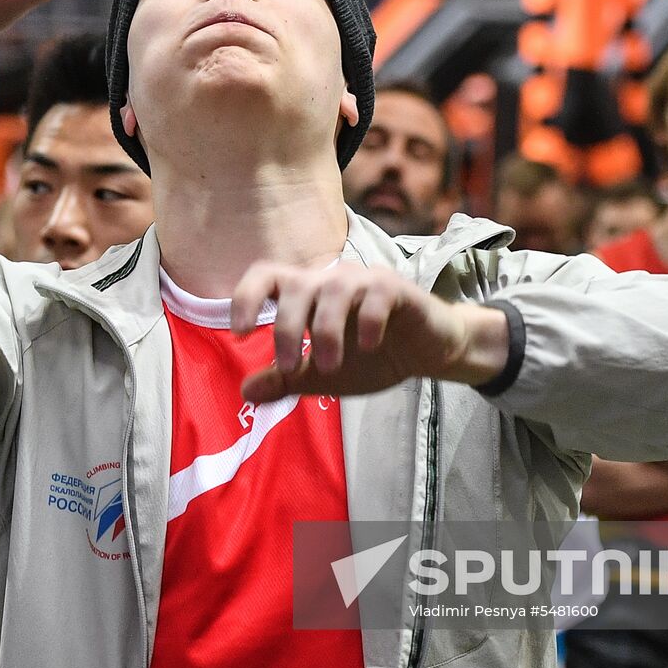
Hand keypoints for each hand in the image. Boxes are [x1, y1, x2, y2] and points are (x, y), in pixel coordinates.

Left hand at [230, 262, 508, 402]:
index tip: (239, 333)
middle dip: (287, 328)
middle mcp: (331, 279)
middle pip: (296, 284)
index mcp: (308, 294)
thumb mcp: (324, 375)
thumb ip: (287, 380)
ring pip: (334, 288)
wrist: (428, 352)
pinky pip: (377, 294)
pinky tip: (368, 347)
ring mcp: (365, 281)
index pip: (267, 275)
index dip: (246, 297)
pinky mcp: (397, 289)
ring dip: (326, 330)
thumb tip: (245, 392)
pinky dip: (368, 321)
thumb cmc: (371, 357)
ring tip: (328, 366)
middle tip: (290, 368)